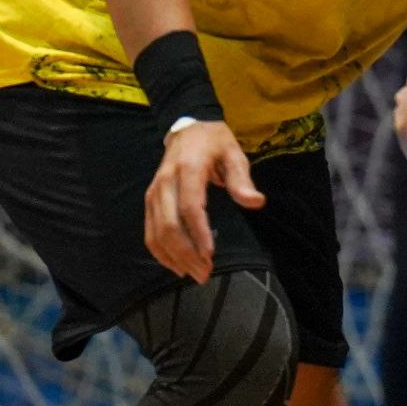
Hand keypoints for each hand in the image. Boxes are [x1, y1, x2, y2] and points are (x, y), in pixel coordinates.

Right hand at [143, 119, 262, 281]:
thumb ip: (242, 179)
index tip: (210, 254)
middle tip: (206, 273)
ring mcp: (154, 192)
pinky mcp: (149, 201)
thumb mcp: (234, 153)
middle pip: (170, 224)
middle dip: (186, 253)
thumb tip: (256, 202)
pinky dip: (160, 253)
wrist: (187, 131)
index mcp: (188, 167)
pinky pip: (149, 231)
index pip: (190, 205)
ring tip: (195, 274)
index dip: (198, 232)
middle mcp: (166, 181)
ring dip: (174, 258)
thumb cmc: (215, 143)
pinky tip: (177, 266)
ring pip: (157, 232)